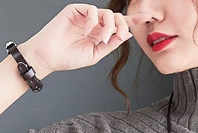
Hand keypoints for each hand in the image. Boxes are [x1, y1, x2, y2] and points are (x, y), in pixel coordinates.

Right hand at [24, 3, 149, 73]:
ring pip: (106, 13)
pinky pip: (91, 9)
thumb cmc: (68, 58)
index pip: (119, 25)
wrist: (50, 57)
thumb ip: (111, 44)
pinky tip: (88, 32)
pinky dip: (93, 21)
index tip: (147, 18)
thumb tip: (127, 34)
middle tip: (120, 36)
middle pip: (116, 17)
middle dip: (122, 25)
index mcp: (100, 34)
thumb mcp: (95, 55)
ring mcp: (85, 16)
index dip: (133, 21)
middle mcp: (94, 23)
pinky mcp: (75, 10)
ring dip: (109, 26)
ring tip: (103, 39)